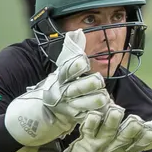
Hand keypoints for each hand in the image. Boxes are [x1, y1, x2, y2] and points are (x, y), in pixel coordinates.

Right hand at [4, 30, 111, 146]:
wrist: (46, 110)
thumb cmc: (61, 84)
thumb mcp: (63, 67)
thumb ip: (73, 49)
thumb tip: (78, 32)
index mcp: (60, 78)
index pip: (67, 71)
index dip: (75, 66)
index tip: (84, 62)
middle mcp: (64, 92)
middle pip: (76, 88)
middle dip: (88, 84)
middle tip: (98, 80)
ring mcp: (69, 107)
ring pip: (83, 104)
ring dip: (94, 101)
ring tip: (104, 97)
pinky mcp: (75, 119)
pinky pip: (87, 117)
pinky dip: (96, 115)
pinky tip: (105, 111)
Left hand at [63, 104, 151, 151]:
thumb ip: (148, 141)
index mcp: (127, 151)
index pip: (140, 144)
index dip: (148, 137)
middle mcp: (114, 148)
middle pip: (124, 138)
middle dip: (130, 129)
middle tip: (136, 120)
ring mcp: (99, 144)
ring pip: (106, 131)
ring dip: (112, 121)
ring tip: (117, 111)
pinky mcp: (84, 139)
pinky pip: (87, 129)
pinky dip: (90, 122)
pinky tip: (95, 114)